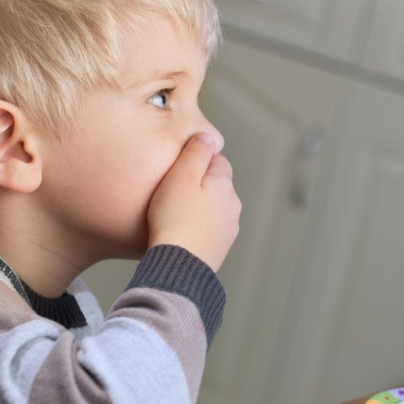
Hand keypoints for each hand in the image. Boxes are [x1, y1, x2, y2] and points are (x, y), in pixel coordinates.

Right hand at [146, 133, 240, 271]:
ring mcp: (228, 230)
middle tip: (171, 192)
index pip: (217, 160)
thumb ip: (196, 153)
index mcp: (225, 185)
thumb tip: (208, 137)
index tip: (177, 168)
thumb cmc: (175, 219)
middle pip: (215, 186)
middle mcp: (232, 206)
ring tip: (172, 215)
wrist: (178, 266)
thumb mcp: (181, 176)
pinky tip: (178, 233)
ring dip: (197, 208)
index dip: (196, 161)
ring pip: (212, 209)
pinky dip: (196, 228)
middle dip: (197, 185)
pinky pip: (207, 230)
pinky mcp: (218, 249)